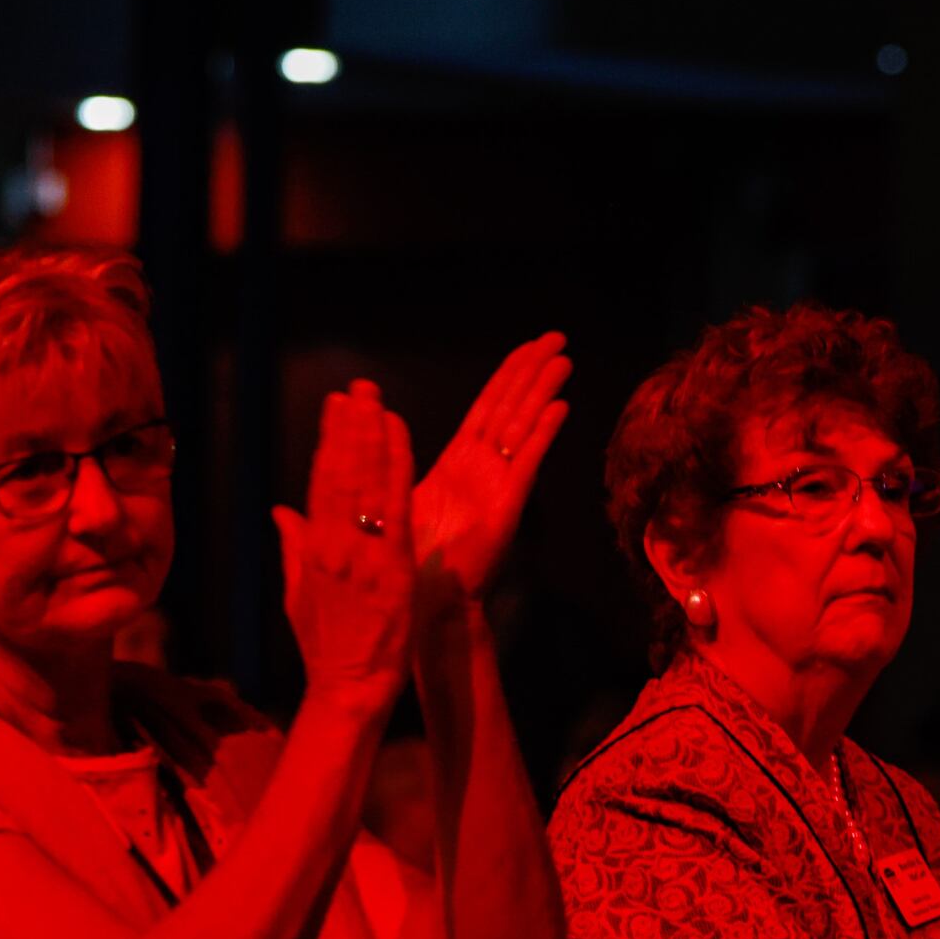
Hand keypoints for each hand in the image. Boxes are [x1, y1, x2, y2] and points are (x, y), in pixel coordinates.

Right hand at [273, 384, 416, 715]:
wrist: (351, 687)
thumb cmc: (328, 645)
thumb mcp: (298, 592)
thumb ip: (293, 547)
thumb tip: (281, 512)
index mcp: (313, 550)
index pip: (320, 482)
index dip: (330, 440)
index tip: (336, 405)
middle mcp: (335, 546)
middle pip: (341, 474)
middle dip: (350, 426)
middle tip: (359, 387)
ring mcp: (364, 555)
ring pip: (365, 483)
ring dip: (372, 436)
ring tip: (377, 399)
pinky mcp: (393, 566)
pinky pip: (395, 508)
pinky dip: (396, 468)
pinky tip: (400, 437)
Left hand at [409, 334, 570, 606]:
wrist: (425, 601)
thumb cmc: (412, 558)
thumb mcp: (398, 497)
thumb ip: (395, 463)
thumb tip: (375, 428)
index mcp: (459, 462)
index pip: (487, 406)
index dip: (508, 374)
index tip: (527, 346)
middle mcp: (483, 467)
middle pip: (511, 407)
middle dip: (532, 370)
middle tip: (556, 337)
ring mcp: (499, 484)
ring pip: (522, 426)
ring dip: (542, 391)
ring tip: (563, 359)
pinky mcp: (507, 506)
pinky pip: (527, 461)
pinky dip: (542, 433)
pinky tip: (559, 406)